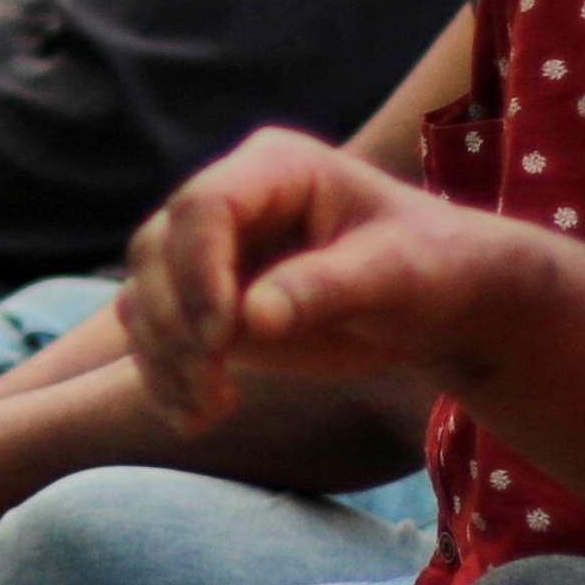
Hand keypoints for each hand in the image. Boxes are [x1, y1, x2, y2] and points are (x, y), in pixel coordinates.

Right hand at [120, 128, 533, 427]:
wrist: (439, 304)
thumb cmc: (431, 268)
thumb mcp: (394, 274)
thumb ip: (325, 288)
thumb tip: (252, 317)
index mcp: (275, 169)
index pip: (203, 206)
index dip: (198, 270)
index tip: (222, 337)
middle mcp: (229, 203)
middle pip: (156, 249)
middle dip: (174, 321)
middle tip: (212, 379)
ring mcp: (210, 253)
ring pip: (145, 295)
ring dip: (163, 357)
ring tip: (211, 406)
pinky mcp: (205, 303)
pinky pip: (155, 336)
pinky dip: (165, 378)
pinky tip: (198, 415)